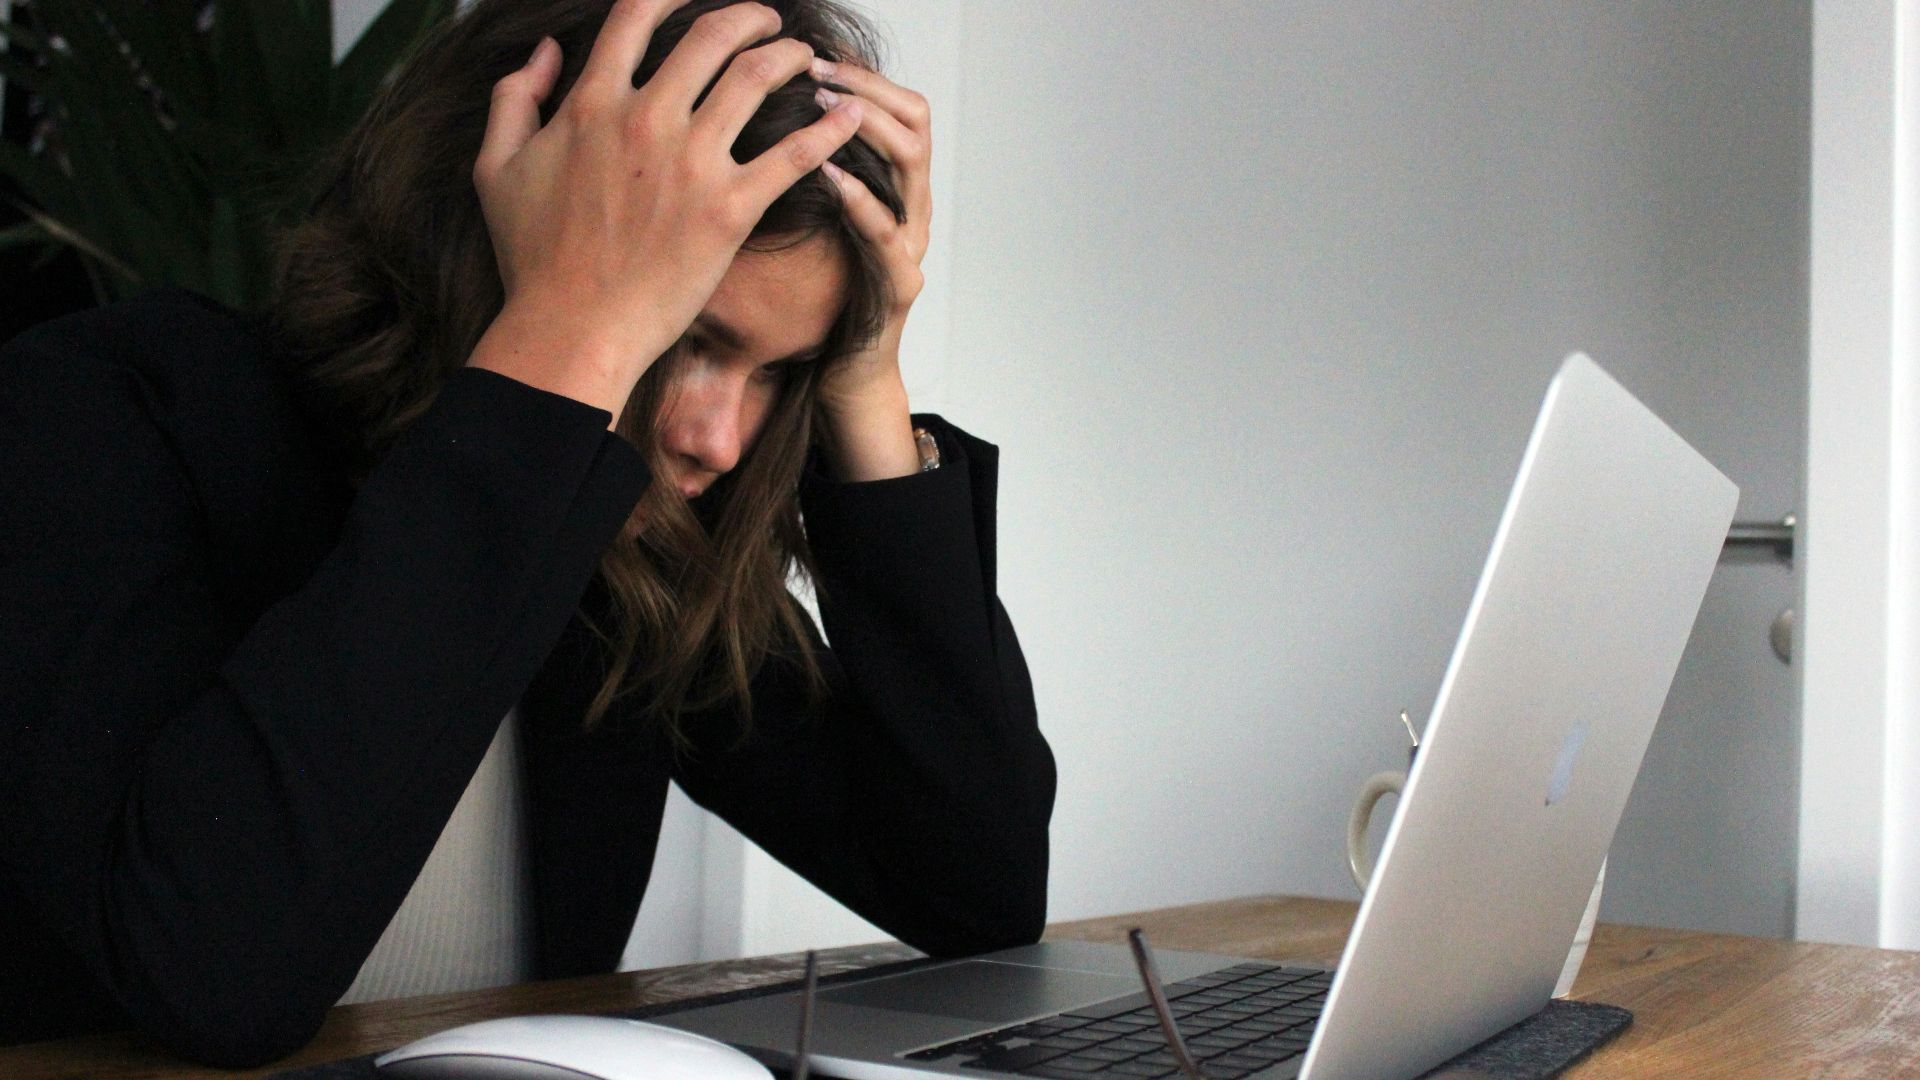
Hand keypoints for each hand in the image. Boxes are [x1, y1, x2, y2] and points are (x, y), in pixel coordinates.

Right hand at [467, 0, 864, 421]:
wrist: (571, 329)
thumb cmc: (533, 259)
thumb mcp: (496, 168)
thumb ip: (515, 98)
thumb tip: (546, 52)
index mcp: (591, 103)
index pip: (637, 16)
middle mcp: (645, 119)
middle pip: (711, 35)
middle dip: (750, 17)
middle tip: (769, 21)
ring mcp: (691, 164)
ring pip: (756, 78)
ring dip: (789, 56)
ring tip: (806, 57)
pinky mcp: (729, 210)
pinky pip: (793, 155)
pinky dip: (828, 128)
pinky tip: (849, 115)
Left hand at [812, 60, 931, 479]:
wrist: (842, 377)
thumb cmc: (818, 298)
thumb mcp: (806, 222)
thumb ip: (796, 172)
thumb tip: (750, 115)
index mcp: (892, 187)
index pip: (897, 105)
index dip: (862, 73)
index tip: (815, 52)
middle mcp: (911, 207)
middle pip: (914, 119)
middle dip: (865, 86)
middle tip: (815, 69)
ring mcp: (911, 244)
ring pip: (911, 163)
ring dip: (865, 127)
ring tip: (821, 107)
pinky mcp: (900, 285)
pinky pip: (887, 232)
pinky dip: (859, 198)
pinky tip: (827, 174)